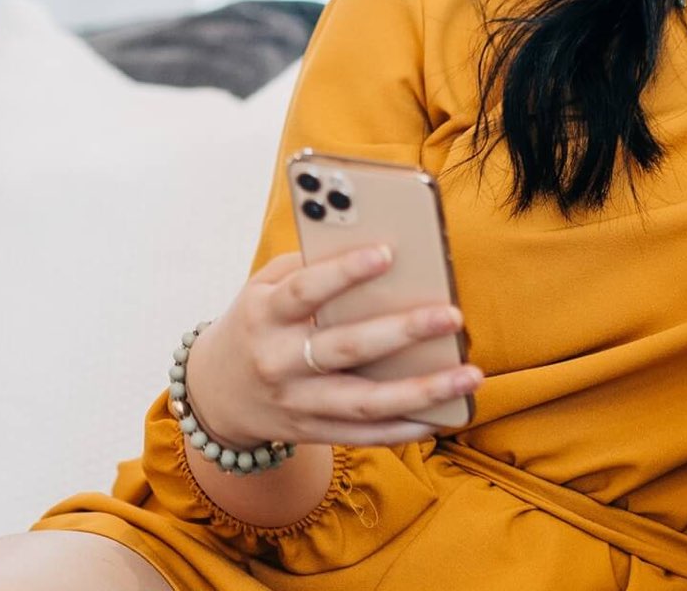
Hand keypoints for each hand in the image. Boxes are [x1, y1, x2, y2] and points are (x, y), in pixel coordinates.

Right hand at [183, 247, 483, 448]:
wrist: (216, 392)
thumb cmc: (258, 320)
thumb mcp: (265, 286)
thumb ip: (309, 265)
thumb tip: (375, 252)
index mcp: (265, 316)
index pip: (305, 291)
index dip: (343, 272)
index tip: (386, 253)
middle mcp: (279, 362)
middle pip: (346, 348)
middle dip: (403, 331)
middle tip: (451, 315)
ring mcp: (297, 403)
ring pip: (365, 403)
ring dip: (423, 392)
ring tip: (470, 375)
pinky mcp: (314, 431)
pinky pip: (364, 435)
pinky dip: (405, 429)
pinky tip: (443, 416)